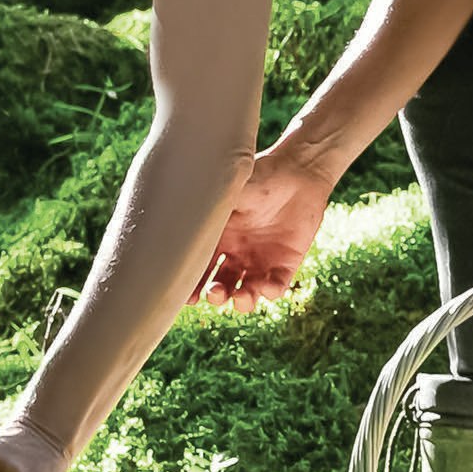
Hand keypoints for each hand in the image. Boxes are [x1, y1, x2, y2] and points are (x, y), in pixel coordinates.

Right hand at [196, 150, 335, 308]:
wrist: (298, 170)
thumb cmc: (260, 175)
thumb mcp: (229, 190)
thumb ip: (207, 207)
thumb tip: (174, 219)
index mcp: (219, 237)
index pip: (199, 267)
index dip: (191, 285)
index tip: (186, 296)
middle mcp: (237, 253)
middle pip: (220, 286)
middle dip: (215, 296)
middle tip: (214, 293)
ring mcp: (261, 260)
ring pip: (246, 293)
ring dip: (241, 302)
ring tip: (240, 296)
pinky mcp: (286, 263)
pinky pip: (276, 286)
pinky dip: (270, 292)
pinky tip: (267, 286)